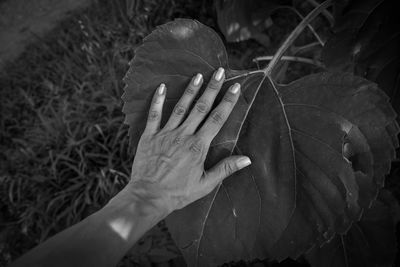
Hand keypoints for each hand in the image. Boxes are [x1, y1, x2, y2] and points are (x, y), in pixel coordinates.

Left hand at [127, 67, 251, 212]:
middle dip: (212, 88)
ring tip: (198, 74)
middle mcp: (183, 135)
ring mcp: (166, 134)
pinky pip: (154, 115)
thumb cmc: (178, 193)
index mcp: (198, 146)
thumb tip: (247, 159)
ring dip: (190, 90)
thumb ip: (225, 169)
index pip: (217, 119)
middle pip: (201, 108)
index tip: (236, 87)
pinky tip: (162, 86)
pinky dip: (158, 100)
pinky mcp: (150, 136)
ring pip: (180, 107)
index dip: (228, 102)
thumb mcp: (206, 184)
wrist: (149, 196)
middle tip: (220, 71)